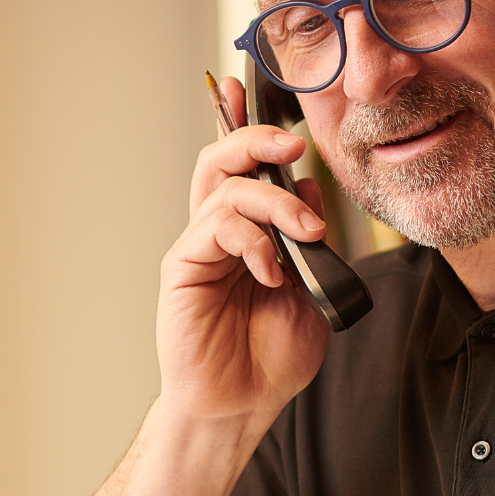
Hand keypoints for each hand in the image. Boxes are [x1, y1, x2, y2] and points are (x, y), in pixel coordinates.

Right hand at [155, 75, 333, 424]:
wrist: (240, 405)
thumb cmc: (269, 357)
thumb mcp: (310, 289)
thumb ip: (308, 240)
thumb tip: (310, 191)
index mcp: (247, 234)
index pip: (243, 168)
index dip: (243, 125)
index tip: (250, 90)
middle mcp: (217, 233)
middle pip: (222, 160)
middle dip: (254, 138)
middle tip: (292, 144)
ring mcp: (198, 248)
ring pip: (225, 187)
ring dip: (275, 201)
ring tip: (305, 234)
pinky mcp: (183, 267)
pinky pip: (216, 228)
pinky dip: (254, 242)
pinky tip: (273, 274)